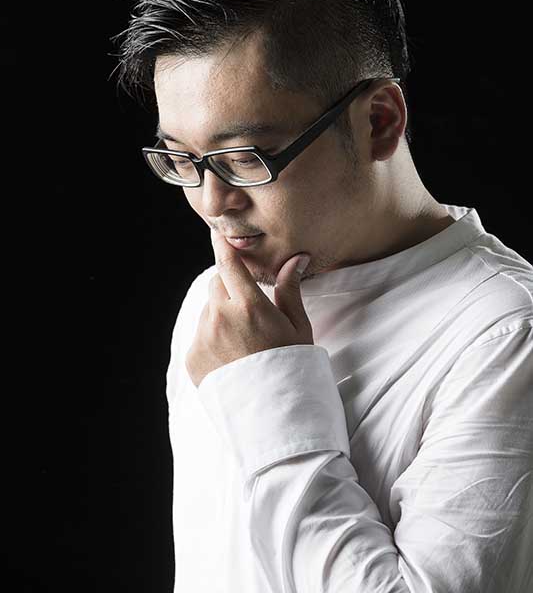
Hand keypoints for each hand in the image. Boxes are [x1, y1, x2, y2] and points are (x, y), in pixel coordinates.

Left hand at [185, 229, 312, 387]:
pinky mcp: (192, 357)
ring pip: (208, 310)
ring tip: (245, 340)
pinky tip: (233, 356)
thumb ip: (289, 290)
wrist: (275, 416)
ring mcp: (203, 338)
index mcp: (249, 306)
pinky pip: (200, 335)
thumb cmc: (293, 368)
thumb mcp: (298, 328)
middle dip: (230, 286)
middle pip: (217, 284)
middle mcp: (221, 318)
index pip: (228, 263)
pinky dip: (213, 338)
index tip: (216, 232)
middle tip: (250, 307)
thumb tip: (294, 259)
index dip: (222, 245)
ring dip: (221, 313)